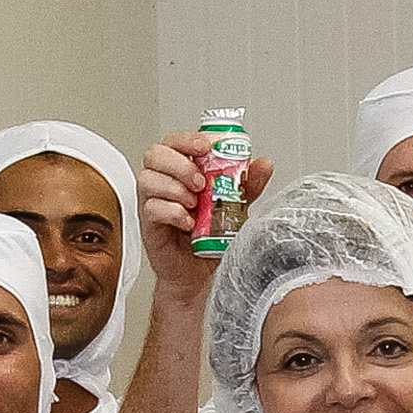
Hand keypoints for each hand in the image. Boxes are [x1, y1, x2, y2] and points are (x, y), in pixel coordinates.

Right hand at [139, 131, 272, 301]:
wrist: (202, 274)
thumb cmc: (213, 237)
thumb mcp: (237, 206)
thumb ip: (248, 184)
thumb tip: (264, 164)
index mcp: (183, 170)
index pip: (176, 140)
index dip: (190, 138)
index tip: (209, 146)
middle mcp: (164, 182)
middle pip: (156, 153)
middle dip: (181, 163)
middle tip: (202, 181)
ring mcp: (153, 202)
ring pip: (148, 178)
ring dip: (175, 187)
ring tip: (195, 204)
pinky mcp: (149, 224)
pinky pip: (151, 208)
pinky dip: (172, 212)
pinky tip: (188, 222)